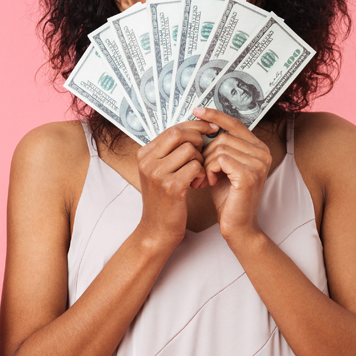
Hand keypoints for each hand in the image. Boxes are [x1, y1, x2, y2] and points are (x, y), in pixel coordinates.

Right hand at [134, 121, 216, 248]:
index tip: (210, 128)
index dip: (195, 126)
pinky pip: (195, 167)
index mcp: (144, 154)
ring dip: (201, 160)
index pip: (173, 128)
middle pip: (179, 133)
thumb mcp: (159, 172)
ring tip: (198, 173)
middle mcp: (147, 161)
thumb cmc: (163, 200)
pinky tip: (198, 183)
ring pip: (190, 150)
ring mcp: (157, 173)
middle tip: (206, 152)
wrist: (157, 229)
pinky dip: (202, 173)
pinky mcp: (171, 186)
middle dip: (199, 139)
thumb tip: (195, 130)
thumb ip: (170, 152)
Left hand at [192, 107, 271, 243]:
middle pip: (223, 136)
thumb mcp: (222, 167)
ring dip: (206, 163)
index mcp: (258, 148)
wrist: (237, 225)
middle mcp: (262, 153)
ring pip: (219, 147)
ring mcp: (258, 163)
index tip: (196, 110)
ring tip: (206, 178)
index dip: (215, 115)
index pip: (235, 123)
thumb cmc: (227, 197)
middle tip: (202, 172)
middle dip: (205, 152)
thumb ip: (218, 147)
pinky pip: (220, 159)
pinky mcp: (249, 174)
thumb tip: (201, 125)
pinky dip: (209, 170)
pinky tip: (210, 182)